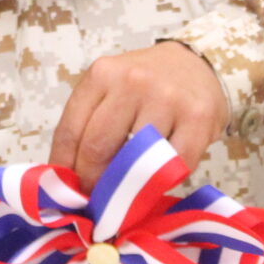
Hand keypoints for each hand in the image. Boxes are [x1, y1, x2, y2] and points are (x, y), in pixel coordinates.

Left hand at [50, 41, 228, 186]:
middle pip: (97, 148)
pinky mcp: (198, 117)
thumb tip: (68, 179)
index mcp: (103, 74)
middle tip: (94, 198)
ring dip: (127, 186)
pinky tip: (159, 176)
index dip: (64, 169)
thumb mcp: (108, 89)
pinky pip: (173, 166)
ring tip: (125, 190)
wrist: (196, 65)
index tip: (65, 191)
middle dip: (91, 182)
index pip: (70, 132)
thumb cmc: (144, 86)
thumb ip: (87, 125)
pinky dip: (163, 180)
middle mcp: (132, 82)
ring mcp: (167, 98)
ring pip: (135, 161)